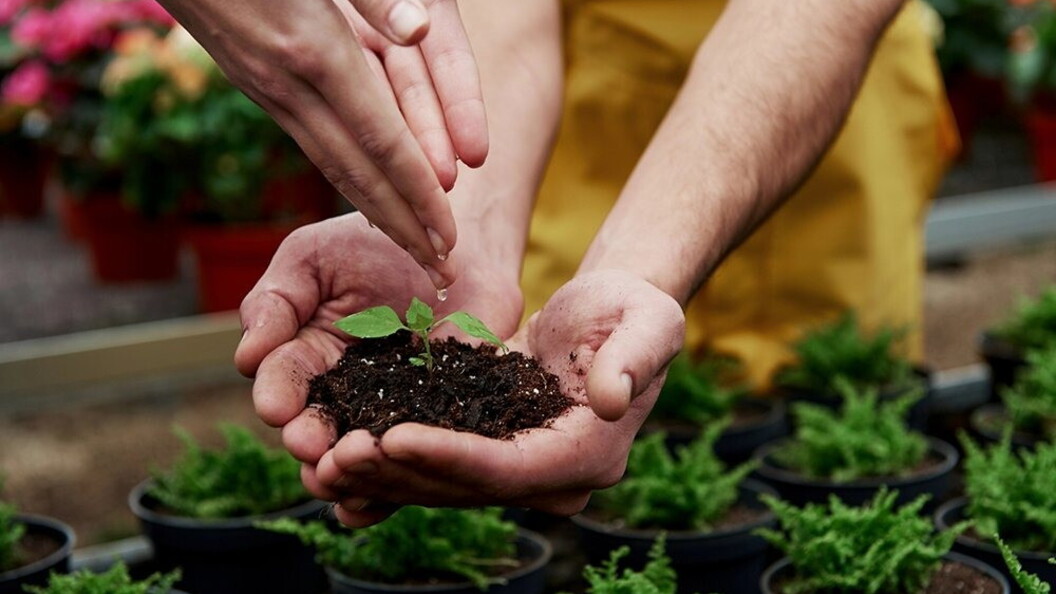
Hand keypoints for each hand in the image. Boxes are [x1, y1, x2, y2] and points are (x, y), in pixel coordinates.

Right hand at [159, 0, 487, 287]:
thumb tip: (420, 29)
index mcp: (315, 52)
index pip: (382, 141)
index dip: (418, 194)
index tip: (448, 237)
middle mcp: (290, 85)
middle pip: (358, 174)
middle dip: (403, 227)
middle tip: (440, 272)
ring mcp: (270, 90)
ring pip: (332, 166)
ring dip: (376, 213)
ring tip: (413, 247)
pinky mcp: (259, 87)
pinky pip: (313, 145)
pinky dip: (347, 180)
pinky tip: (366, 195)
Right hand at [235, 212, 522, 472]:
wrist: (458, 244)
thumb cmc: (375, 243)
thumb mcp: (313, 260)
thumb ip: (276, 302)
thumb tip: (246, 355)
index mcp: (305, 355)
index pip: (282, 382)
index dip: (278, 396)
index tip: (278, 408)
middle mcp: (343, 393)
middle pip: (316, 429)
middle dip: (309, 439)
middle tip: (311, 447)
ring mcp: (391, 409)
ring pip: (360, 453)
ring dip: (347, 471)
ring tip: (344, 478)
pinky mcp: (439, 418)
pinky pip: (418, 453)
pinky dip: (400, 480)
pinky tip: (385, 500)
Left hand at [304, 270, 684, 526]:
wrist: (612, 316)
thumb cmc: (632, 309)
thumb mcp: (648, 320)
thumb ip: (634, 357)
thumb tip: (608, 399)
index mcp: (587, 453)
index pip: (508, 467)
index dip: (448, 456)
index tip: (391, 436)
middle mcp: (552, 477)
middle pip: (464, 487)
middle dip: (399, 473)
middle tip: (335, 455)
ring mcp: (521, 469)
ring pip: (442, 485)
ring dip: (381, 476)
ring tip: (321, 459)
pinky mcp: (493, 451)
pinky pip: (436, 467)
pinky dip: (390, 463)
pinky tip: (340, 455)